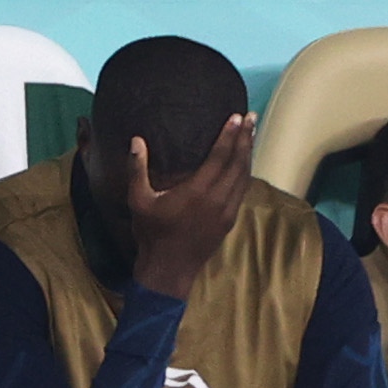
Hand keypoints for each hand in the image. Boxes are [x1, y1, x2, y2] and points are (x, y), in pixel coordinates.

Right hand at [129, 112, 255, 299]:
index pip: (220, 157)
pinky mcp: (229, 222)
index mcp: (198, 192)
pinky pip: (242, 191)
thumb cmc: (152, 234)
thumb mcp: (138, 201)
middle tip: (251, 117)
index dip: (229, 136)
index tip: (236, 117)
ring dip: (248, 154)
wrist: (169, 270)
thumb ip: (137, 169)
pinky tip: (244, 164)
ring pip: (244, 177)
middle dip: (246, 139)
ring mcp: (227, 212)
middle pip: (238, 163)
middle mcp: (218, 200)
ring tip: (251, 134)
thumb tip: (136, 141)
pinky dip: (245, 173)